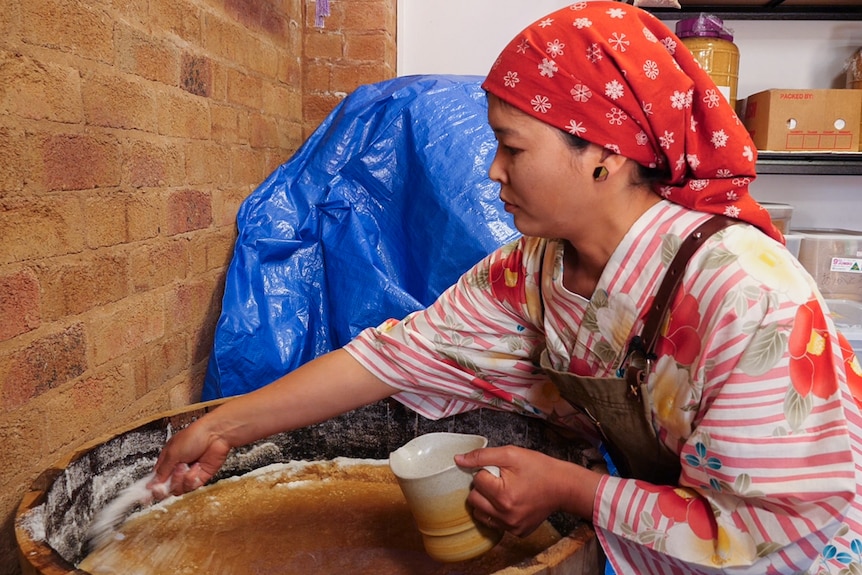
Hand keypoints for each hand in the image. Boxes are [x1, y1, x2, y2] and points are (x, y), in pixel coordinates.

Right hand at [152, 419, 231, 495]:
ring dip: (181, 478)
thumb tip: (150, 485)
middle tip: (173, 473)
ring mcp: (188, 474)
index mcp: (166, 461)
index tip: (147, 495)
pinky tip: (197, 466)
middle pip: (166, 488)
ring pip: (178, 490)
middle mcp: (176, 469)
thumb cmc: (194, 436)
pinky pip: (191, 487)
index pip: (155, 480)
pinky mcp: (200, 478)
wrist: (216, 434)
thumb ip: (161, 471)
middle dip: (169, 482)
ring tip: (186, 465)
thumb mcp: (172, 453)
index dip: (151, 488)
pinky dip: (192, 477)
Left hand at [454, 445, 600, 536]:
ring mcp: (511, 527)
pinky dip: (497, 513)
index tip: (501, 470)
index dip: (487, 471)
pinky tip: (510, 503)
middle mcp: (505, 516)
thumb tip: (458, 459)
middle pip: (474, 499)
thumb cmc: (539, 468)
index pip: (477, 481)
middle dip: (483, 487)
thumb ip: (482, 456)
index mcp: (503, 496)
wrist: (564, 487)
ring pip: (480, 514)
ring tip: (503, 492)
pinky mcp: (517, 533)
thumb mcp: (511, 454)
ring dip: (486, 502)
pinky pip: (494, 524)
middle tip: (500, 480)